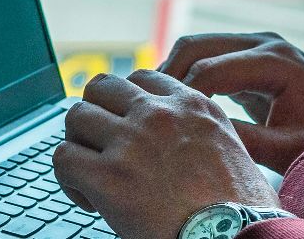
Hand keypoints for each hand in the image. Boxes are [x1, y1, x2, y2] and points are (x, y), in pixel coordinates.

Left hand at [53, 69, 279, 238]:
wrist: (236, 236)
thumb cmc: (240, 209)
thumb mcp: (230, 147)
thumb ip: (196, 129)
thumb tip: (170, 139)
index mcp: (191, 105)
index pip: (139, 79)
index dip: (126, 105)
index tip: (129, 131)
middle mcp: (159, 115)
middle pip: (100, 87)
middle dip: (95, 115)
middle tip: (101, 147)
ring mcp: (131, 142)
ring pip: (76, 116)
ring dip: (78, 144)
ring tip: (92, 175)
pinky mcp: (108, 177)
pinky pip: (63, 158)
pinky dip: (68, 180)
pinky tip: (89, 200)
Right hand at [159, 32, 303, 172]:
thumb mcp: (288, 147)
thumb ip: (245, 140)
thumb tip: (197, 135)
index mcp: (276, 61)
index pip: (211, 69)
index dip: (181, 96)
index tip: (160, 125)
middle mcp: (264, 42)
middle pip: (196, 45)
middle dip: (167, 76)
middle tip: (145, 110)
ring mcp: (256, 44)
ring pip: (196, 46)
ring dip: (172, 72)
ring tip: (154, 107)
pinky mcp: (249, 54)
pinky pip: (207, 56)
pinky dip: (187, 74)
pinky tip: (173, 104)